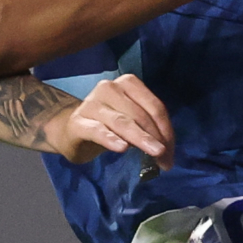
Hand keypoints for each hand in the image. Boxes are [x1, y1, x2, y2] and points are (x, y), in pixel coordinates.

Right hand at [41, 73, 174, 169]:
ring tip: (155, 153)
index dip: (166, 129)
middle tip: (165, 159)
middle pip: (140, 114)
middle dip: (156, 138)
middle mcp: (109, 88)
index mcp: (127, 83)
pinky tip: (122, 148)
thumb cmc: (107, 125)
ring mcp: (91, 104)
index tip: (170, 151)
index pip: (154, 106)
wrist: (72, 132)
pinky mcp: (78, 122)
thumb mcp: (131, 122)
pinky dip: (111, 139)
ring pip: (122, 122)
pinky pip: (98, 131)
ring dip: (141, 139)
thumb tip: (168, 152)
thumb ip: (149, 130)